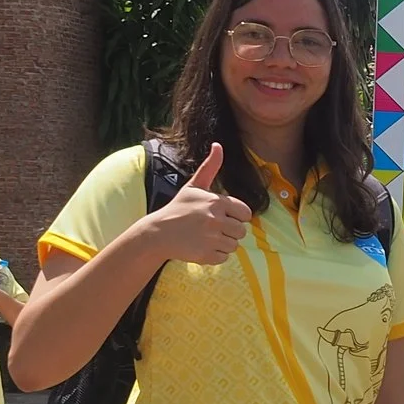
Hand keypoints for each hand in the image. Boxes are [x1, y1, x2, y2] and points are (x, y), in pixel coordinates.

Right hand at [145, 142, 252, 265]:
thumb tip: (218, 144)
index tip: (223, 216)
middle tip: (211, 228)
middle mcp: (215, 220)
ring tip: (206, 237)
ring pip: (234, 245)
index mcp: (216, 202)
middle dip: (230, 231)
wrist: (158, 232)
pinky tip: (201, 247)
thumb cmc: (179, 208)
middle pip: (241, 231)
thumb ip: (210, 167)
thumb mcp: (194, 186)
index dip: (237, 216)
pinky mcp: (206, 255)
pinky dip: (215, 255)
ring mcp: (211, 238)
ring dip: (223, 243)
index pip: (246, 213)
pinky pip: (224, 258)